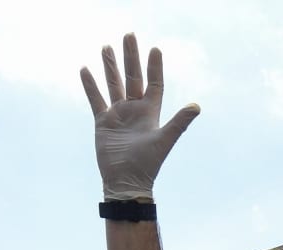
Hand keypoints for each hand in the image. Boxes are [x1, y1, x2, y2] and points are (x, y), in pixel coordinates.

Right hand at [80, 33, 200, 200]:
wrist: (126, 181)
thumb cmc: (148, 163)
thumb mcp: (165, 139)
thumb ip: (180, 122)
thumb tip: (197, 106)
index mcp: (151, 112)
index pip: (154, 83)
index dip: (155, 67)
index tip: (155, 49)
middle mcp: (135, 110)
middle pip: (133, 77)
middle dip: (131, 57)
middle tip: (129, 35)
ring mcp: (118, 114)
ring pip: (114, 84)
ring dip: (110, 66)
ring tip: (106, 46)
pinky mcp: (103, 122)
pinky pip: (96, 99)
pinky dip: (90, 85)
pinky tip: (86, 69)